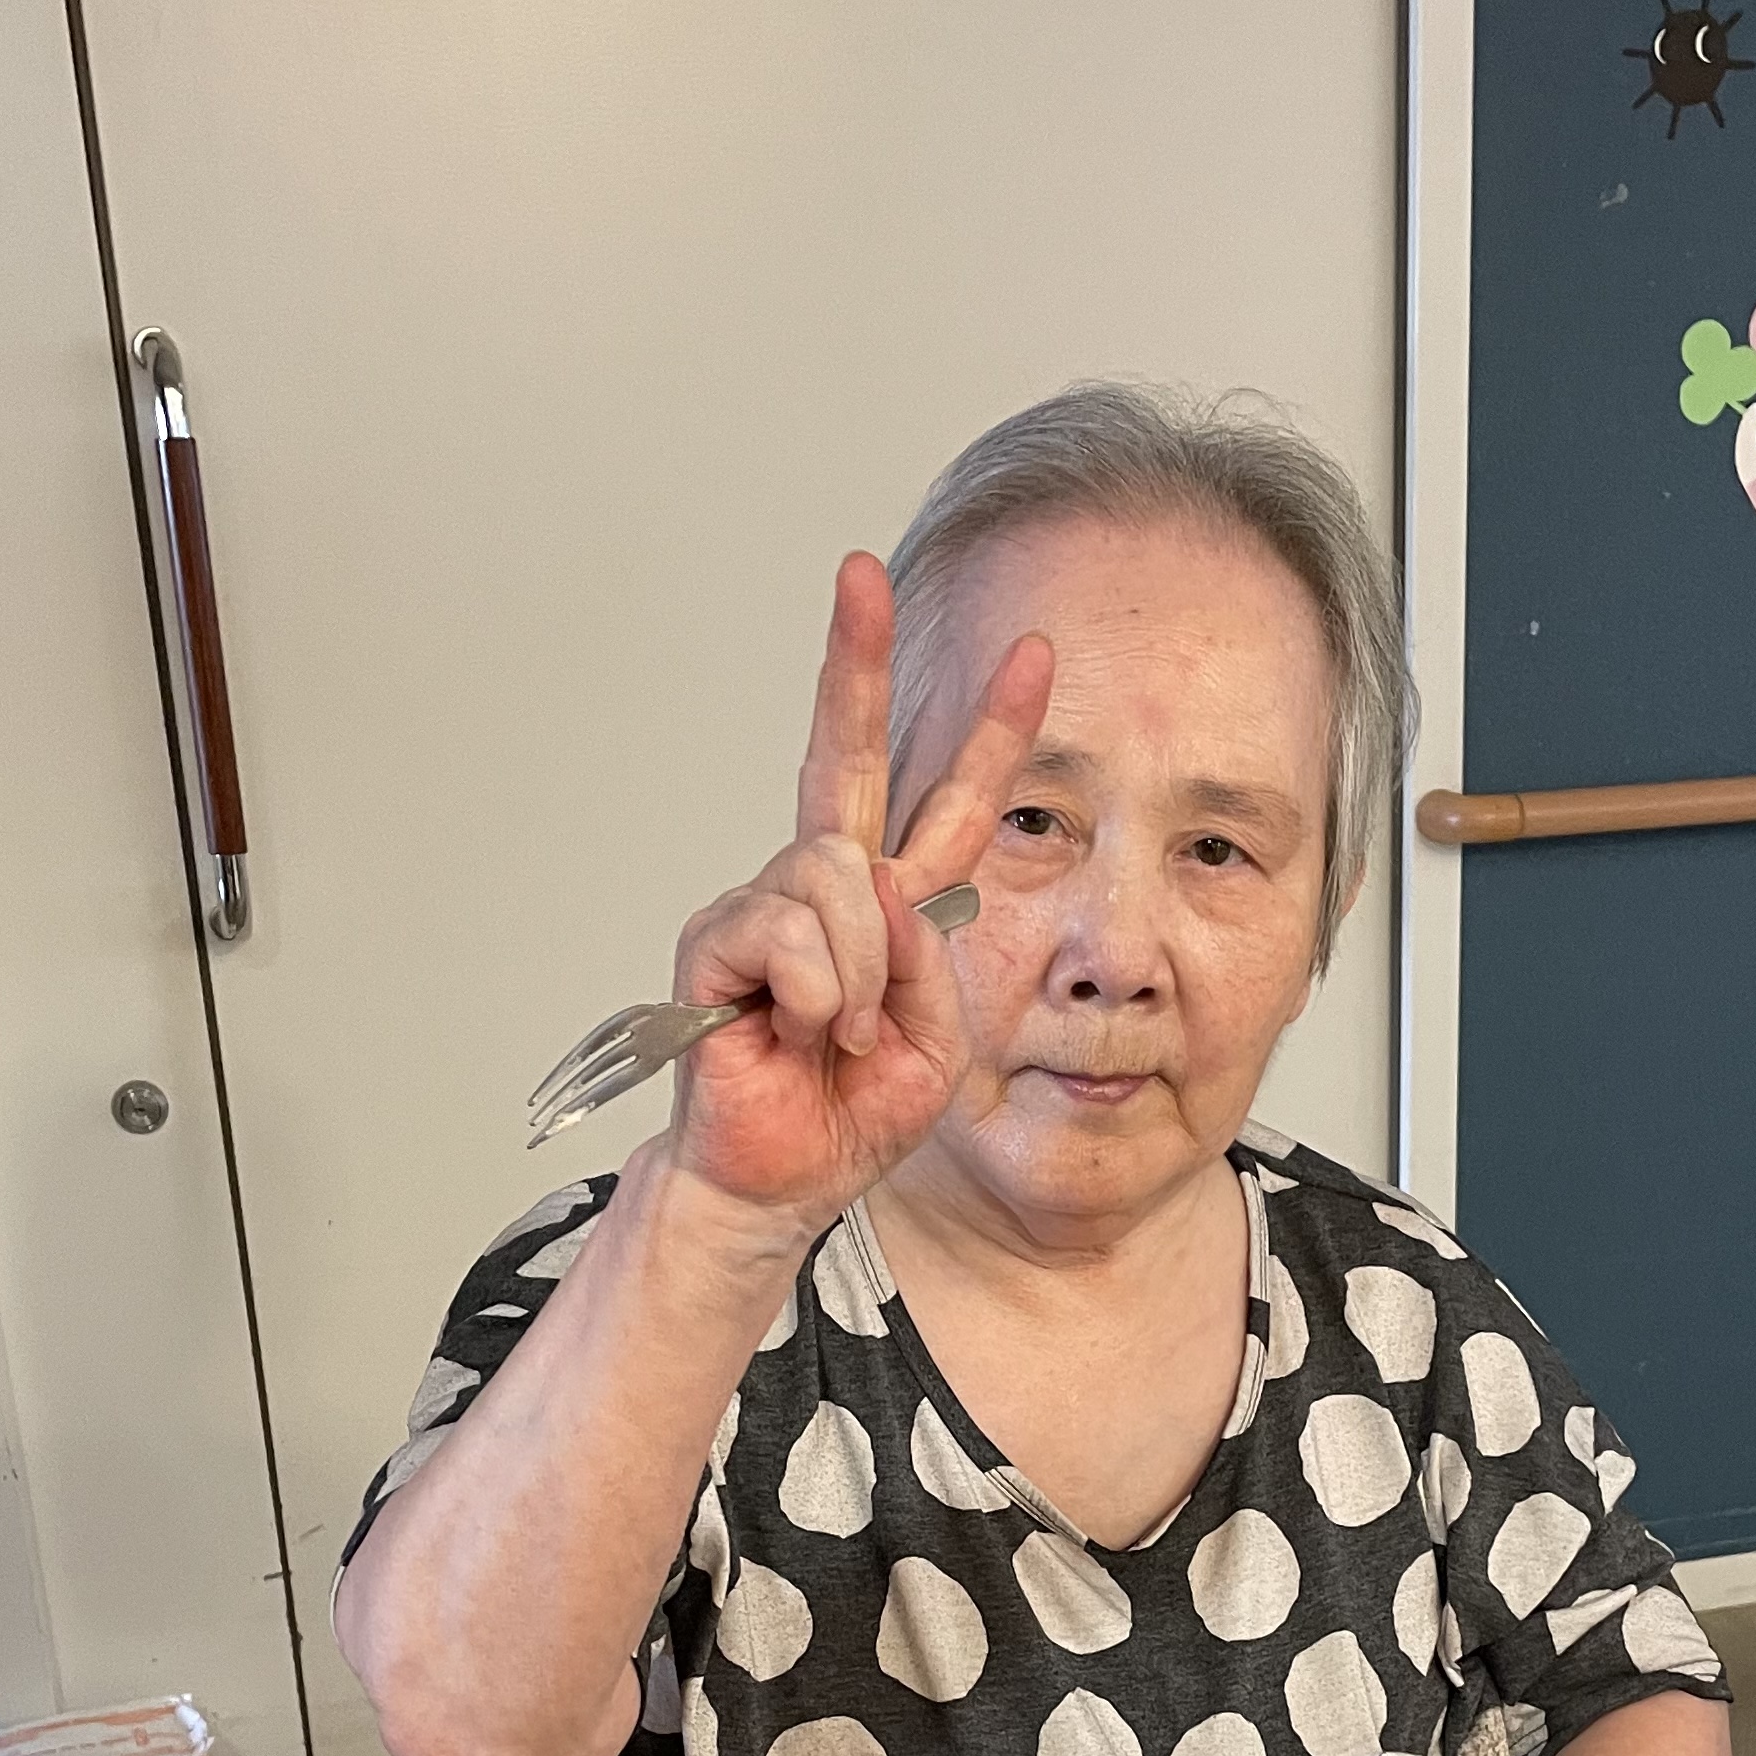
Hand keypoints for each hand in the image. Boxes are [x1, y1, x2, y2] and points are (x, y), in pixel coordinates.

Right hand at [664, 553, 1051, 1226]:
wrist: (782, 1178)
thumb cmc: (851, 1113)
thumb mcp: (937, 1039)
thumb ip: (927, 956)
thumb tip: (877, 884)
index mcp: (897, 905)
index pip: (952, 802)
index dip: (992, 730)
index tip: (1033, 654)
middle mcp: (831, 889)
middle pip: (845, 755)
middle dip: (854, 661)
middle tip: (858, 577)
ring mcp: (771, 907)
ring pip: (839, 875)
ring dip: (859, 970)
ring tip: (840, 1032)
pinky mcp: (722, 939)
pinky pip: (793, 931)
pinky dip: (816, 991)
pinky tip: (801, 1031)